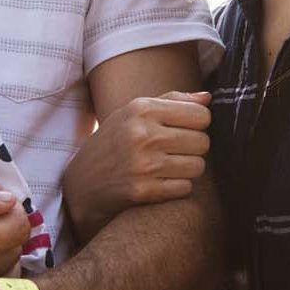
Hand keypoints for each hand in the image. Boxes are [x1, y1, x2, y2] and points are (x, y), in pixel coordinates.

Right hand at [62, 90, 210, 244]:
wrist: (81, 183)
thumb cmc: (113, 142)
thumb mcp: (132, 112)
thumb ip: (171, 101)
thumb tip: (207, 99)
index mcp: (141, 109)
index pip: (200, 115)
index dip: (198, 124)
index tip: (185, 129)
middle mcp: (142, 134)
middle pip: (202, 141)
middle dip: (194, 147)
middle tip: (176, 150)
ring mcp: (143, 164)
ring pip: (198, 166)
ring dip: (188, 168)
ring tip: (170, 165)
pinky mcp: (143, 191)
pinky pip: (185, 187)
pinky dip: (178, 186)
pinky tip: (161, 181)